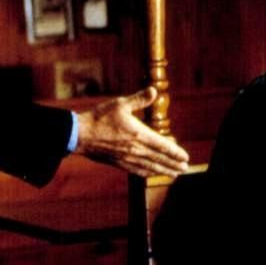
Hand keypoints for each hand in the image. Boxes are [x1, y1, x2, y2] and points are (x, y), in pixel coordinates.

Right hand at [74, 87, 189, 177]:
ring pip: (150, 167)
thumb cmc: (99, 117)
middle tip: (185, 168)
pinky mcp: (118, 162)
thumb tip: (154, 90)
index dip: (175, 152)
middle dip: (173, 164)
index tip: (185, 157)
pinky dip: (148, 173)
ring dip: (164, 171)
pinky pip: (137, 171)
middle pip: (159, 159)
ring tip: (175, 174)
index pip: (162, 145)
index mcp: (138, 134)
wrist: (80, 134)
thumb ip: (139, 99)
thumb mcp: (120, 104)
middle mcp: (135, 149)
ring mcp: (127, 158)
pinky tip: (152, 173)